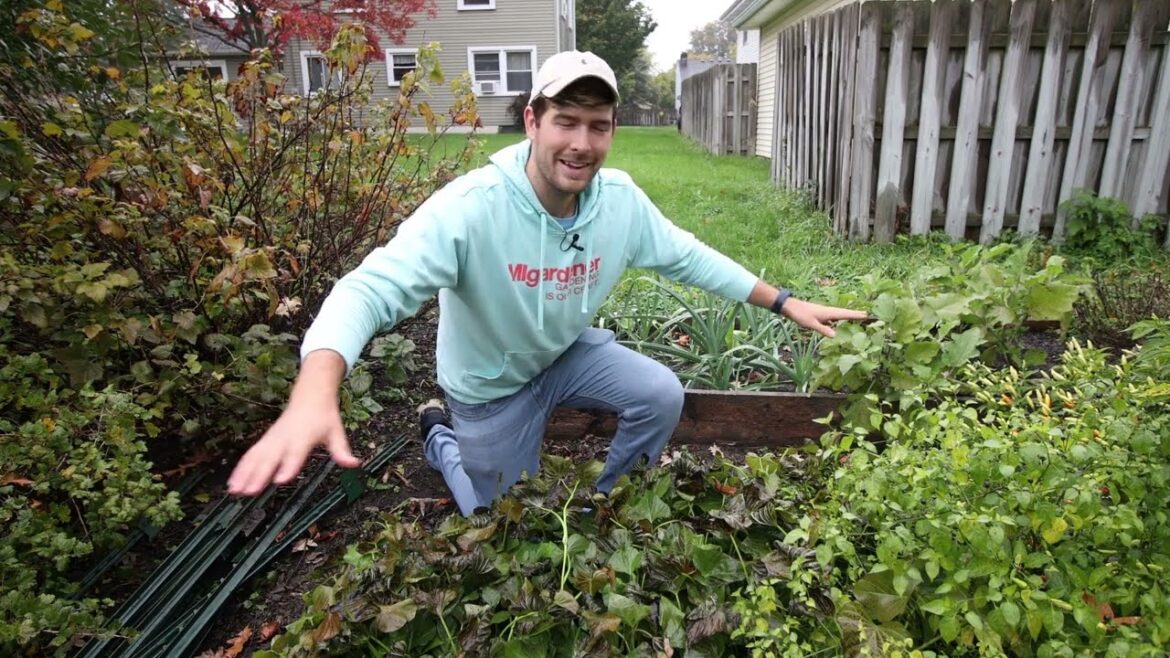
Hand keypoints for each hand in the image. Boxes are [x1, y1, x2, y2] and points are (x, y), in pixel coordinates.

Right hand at [227, 350, 359, 495]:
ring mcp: (273, 438)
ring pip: (256, 457)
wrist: (310, 394)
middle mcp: (285, 438)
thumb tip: (354, 464)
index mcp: (303, 437)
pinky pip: (251, 455)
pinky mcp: (266, 440)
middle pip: (271, 457)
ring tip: (235, 491)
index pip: (296, 453)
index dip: (289, 466)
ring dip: (244, 474)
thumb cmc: (324, 416)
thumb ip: (342, 450)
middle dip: (259, 475)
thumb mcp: (336, 432)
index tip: (281, 480)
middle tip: (250, 492)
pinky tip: (233, 483)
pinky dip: (241, 468)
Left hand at [781, 297, 868, 337]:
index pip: (846, 314)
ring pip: (840, 315)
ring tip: (858, 318)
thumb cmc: (800, 315)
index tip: (867, 315)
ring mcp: (825, 313)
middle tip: (868, 315)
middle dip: (856, 314)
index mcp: (829, 313)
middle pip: (845, 313)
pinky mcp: (820, 315)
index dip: (856, 315)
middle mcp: (829, 311)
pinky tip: (838, 324)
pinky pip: (833, 318)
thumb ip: (822, 329)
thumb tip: (835, 336)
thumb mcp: (811, 324)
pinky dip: (839, 320)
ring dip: (849, 316)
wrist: (790, 307)